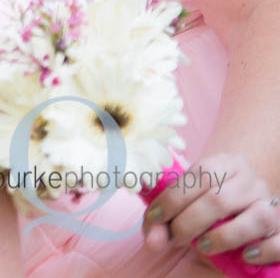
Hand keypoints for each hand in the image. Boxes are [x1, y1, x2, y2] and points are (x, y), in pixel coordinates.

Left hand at [144, 152, 279, 264]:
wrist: (247, 201)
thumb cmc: (209, 200)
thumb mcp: (187, 200)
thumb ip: (165, 218)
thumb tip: (152, 241)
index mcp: (226, 163)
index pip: (200, 175)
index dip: (172, 199)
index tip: (154, 219)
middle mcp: (252, 181)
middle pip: (220, 199)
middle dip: (189, 222)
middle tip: (174, 238)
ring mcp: (272, 204)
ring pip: (257, 217)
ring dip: (224, 236)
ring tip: (203, 247)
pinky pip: (279, 242)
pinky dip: (263, 251)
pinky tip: (245, 256)